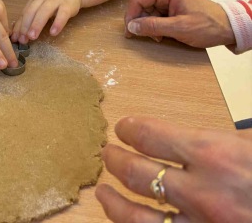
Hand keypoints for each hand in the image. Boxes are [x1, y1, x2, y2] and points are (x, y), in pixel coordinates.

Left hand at [11, 0, 81, 43]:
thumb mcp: (41, 5)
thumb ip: (31, 17)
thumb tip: (18, 35)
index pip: (24, 12)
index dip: (19, 26)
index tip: (15, 39)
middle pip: (32, 11)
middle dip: (25, 25)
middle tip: (22, 39)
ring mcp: (56, 0)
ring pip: (45, 11)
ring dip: (37, 24)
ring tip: (33, 37)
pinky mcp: (68, 5)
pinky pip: (62, 14)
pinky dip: (57, 23)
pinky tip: (53, 32)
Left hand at [96, 116, 251, 222]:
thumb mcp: (246, 144)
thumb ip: (210, 142)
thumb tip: (176, 141)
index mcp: (212, 152)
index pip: (149, 135)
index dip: (130, 129)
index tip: (123, 127)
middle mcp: (201, 191)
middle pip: (138, 173)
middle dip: (115, 160)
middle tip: (107, 153)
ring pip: (139, 217)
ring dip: (114, 203)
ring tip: (102, 192)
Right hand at [124, 0, 234, 47]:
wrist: (227, 27)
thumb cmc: (206, 26)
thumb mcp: (179, 28)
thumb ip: (153, 26)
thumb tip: (131, 26)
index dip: (130, 16)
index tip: (130, 32)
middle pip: (142, 4)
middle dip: (142, 22)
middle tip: (147, 37)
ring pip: (148, 10)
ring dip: (150, 25)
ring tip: (159, 37)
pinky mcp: (173, 4)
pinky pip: (157, 13)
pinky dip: (157, 24)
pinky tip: (163, 34)